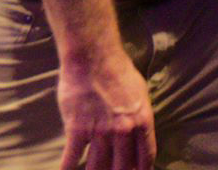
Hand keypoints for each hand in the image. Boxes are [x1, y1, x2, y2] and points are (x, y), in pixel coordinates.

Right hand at [57, 49, 154, 169]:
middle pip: (122, 167)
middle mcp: (123, 131)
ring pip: (97, 168)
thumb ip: (139, 116)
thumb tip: (138, 134)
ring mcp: (100, 132)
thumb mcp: (140, 93)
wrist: (93, 58)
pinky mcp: (77, 130)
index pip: (146, 157)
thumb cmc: (118, 71)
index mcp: (142, 121)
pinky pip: (71, 159)